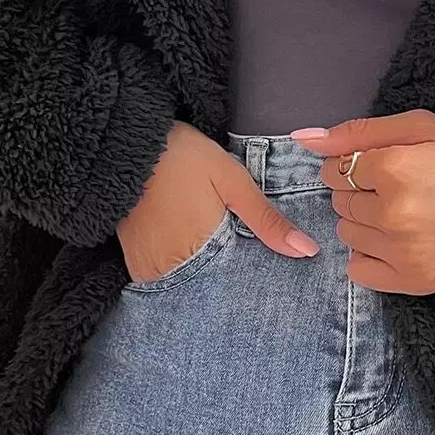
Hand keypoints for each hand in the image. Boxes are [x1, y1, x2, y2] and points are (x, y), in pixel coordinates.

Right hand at [116, 121, 319, 282]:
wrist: (127, 144)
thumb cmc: (184, 158)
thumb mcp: (233, 181)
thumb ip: (267, 220)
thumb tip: (306, 251)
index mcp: (205, 251)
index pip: (236, 286)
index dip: (250, 281)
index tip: (260, 278)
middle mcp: (174, 269)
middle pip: (209, 290)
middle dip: (224, 282)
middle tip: (231, 260)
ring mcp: (150, 269)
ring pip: (186, 288)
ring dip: (201, 279)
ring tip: (209, 256)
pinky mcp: (134, 263)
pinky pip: (162, 281)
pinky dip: (178, 272)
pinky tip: (187, 254)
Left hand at [290, 110, 434, 293]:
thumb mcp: (422, 127)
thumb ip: (360, 131)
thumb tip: (304, 139)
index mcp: (394, 170)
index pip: (336, 169)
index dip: (356, 165)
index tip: (383, 167)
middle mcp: (393, 214)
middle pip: (340, 202)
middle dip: (359, 193)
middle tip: (397, 190)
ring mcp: (402, 252)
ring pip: (347, 235)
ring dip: (364, 223)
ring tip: (401, 215)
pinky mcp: (413, 281)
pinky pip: (359, 272)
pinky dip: (370, 257)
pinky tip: (396, 243)